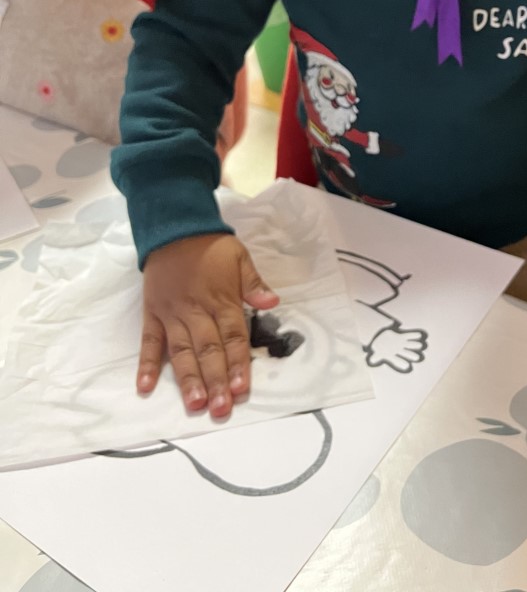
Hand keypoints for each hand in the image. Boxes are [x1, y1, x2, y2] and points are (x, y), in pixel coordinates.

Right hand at [139, 233, 278, 417]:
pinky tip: (144, 387)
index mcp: (221, 299)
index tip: (241, 389)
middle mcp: (196, 311)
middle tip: (220, 408)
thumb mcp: (239, 257)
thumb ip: (253, 283)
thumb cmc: (211, 246)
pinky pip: (149, 341)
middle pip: (208, 350)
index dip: (238, 363)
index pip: (233, 336)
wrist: (174, 227)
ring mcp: (172, 314)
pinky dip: (146, 364)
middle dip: (216, 380)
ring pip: (181, 351)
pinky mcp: (152, 313)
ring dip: (187, 379)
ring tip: (194, 404)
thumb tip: (273, 301)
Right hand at [365, 324, 427, 372]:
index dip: (401, 362)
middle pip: (406, 353)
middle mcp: (398, 351)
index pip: (397, 360)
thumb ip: (375, 357)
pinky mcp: (402, 337)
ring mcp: (401, 344)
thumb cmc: (377, 346)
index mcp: (392, 355)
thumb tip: (371, 360)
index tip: (407, 366)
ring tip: (420, 345)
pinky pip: (408, 336)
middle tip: (417, 357)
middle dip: (411, 355)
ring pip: (409, 345)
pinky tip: (419, 335)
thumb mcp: (375, 352)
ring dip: (414, 345)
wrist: (379, 336)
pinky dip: (413, 335)